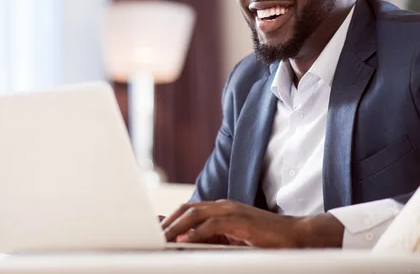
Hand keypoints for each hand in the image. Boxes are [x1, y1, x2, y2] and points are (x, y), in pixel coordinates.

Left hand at [161, 200, 343, 247]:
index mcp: (221, 208)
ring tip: (163, 238)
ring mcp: (231, 211)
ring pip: (196, 214)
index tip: (157, 231)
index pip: (189, 210)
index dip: (171, 219)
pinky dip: (197, 232)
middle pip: (187, 209)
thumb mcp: (235, 238)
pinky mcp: (240, 221)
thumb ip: (215, 237)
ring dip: (177, 226)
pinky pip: (214, 225)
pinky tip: (186, 240)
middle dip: (169, 222)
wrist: (295, 235)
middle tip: (154, 236)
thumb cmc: (266, 239)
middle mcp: (223, 206)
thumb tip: (190, 242)